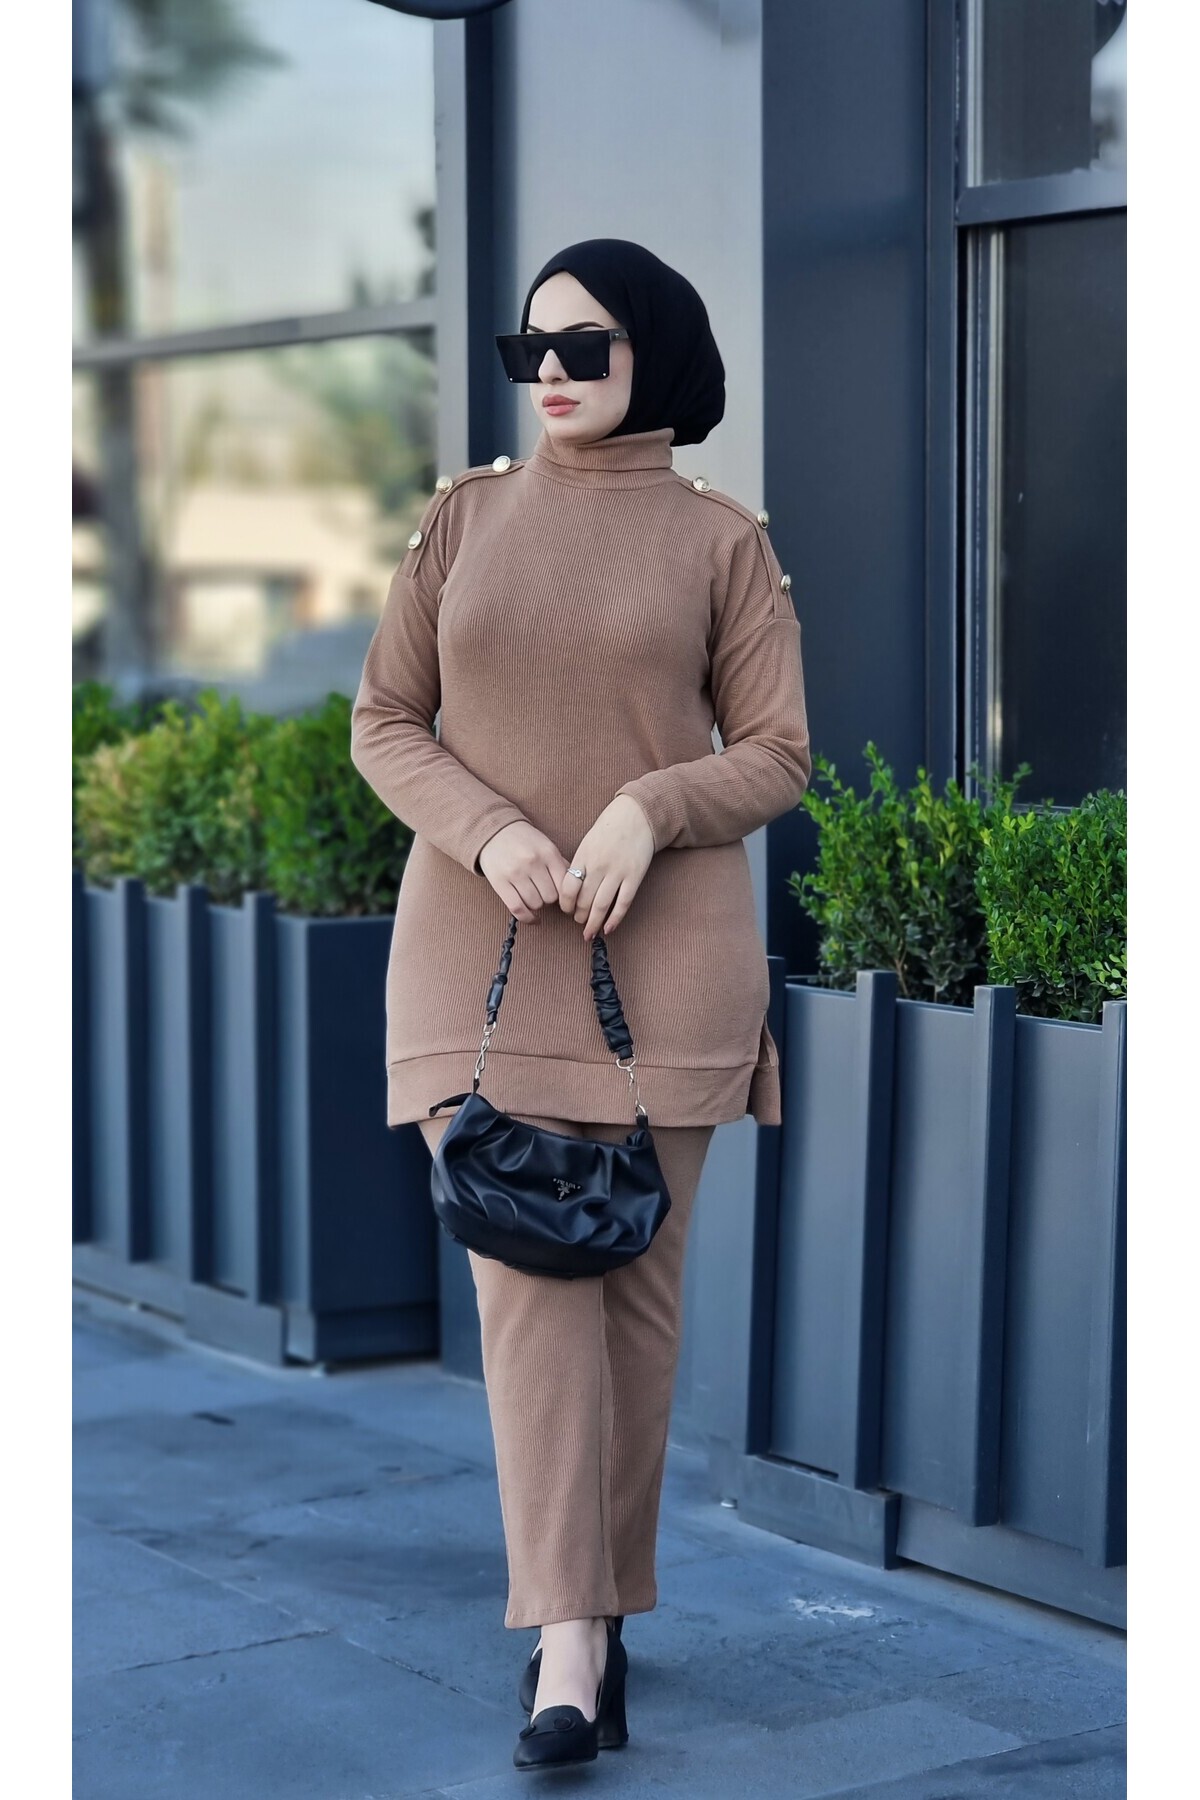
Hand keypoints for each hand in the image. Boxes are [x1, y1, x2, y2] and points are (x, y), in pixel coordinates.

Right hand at [477, 820, 571, 922]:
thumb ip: (560, 864)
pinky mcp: (500, 883)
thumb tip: (576, 885)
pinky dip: (528, 918)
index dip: (566, 895)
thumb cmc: (524, 841)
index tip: (564, 898)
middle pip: (551, 897)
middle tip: (544, 892)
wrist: (494, 831)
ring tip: (533, 896)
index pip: (565, 885)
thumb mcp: (546, 846)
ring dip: (537, 904)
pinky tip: (533, 918)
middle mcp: (533, 862)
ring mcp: (515, 873)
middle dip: (550, 898)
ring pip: (536, 904)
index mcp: (548, 852)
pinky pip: (518, 909)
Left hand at [559, 796, 654, 940]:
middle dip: (579, 916)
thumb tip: (570, 889)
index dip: (565, 904)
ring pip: (601, 905)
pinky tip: (608, 929)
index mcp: (583, 856)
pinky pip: (623, 903)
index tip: (566, 910)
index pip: (568, 888)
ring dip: (593, 923)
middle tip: (578, 922)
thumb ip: (579, 864)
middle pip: (583, 900)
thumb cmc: (609, 828)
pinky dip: (614, 919)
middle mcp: (599, 866)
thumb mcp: (587, 842)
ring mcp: (618, 872)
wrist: (636, 815)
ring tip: (589, 932)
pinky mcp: (634, 876)